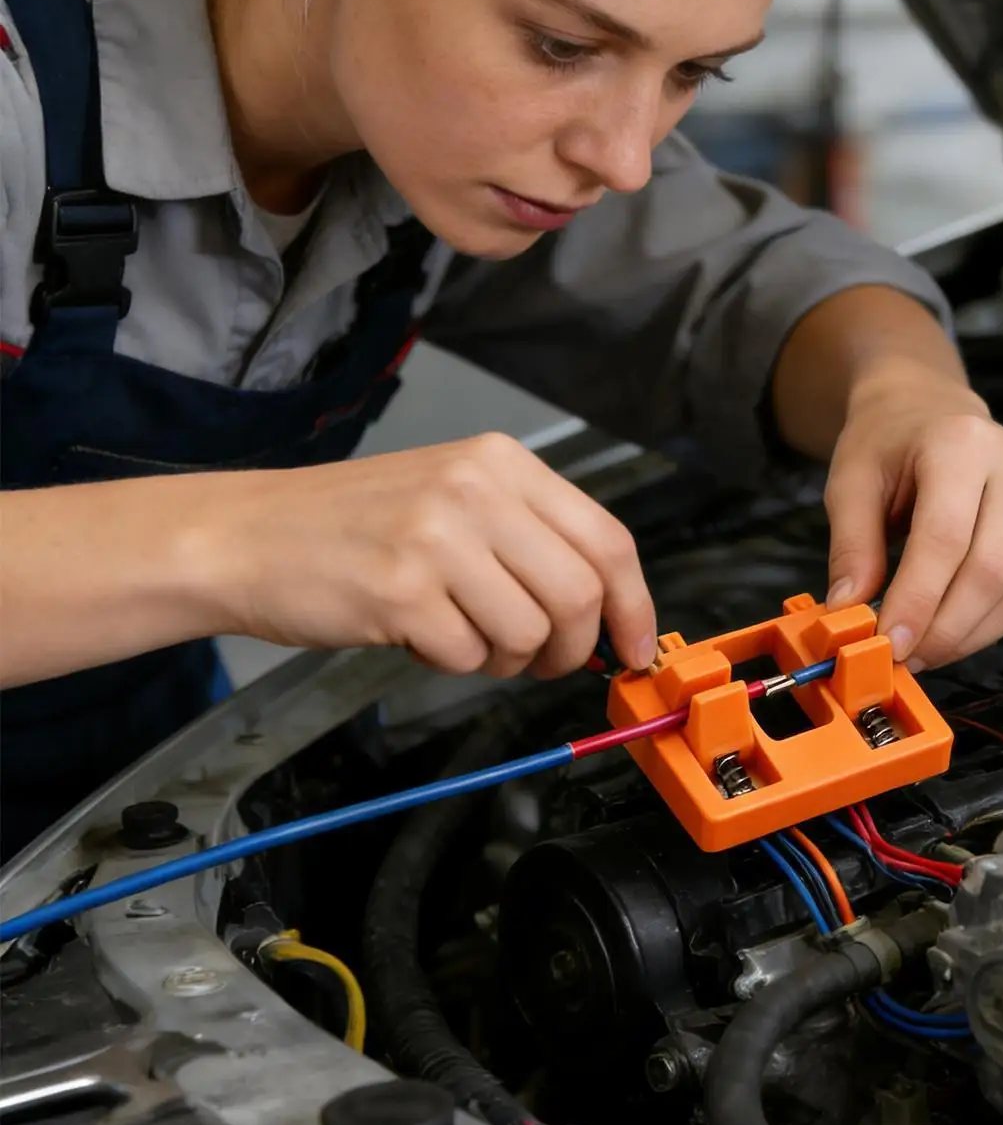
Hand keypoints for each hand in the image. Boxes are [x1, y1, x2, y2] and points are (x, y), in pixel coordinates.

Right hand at [201, 433, 657, 677]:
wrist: (244, 536)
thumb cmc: (354, 526)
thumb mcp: (455, 499)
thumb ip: (533, 540)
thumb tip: (611, 612)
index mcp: (501, 462)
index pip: (609, 540)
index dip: (635, 606)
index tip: (636, 647)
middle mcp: (476, 489)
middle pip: (581, 594)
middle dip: (573, 648)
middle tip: (545, 662)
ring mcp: (437, 538)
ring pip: (531, 634)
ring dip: (508, 659)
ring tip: (463, 636)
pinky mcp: (400, 591)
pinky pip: (469, 657)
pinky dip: (454, 662)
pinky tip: (417, 633)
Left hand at [822, 365, 1002, 669]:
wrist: (931, 412)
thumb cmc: (889, 445)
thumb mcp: (850, 483)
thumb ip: (851, 546)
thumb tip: (849, 611)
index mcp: (961, 442)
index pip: (946, 537)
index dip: (919, 599)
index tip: (889, 643)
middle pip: (991, 571)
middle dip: (945, 630)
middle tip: (904, 658)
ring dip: (968, 637)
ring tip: (923, 650)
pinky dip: (990, 627)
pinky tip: (953, 632)